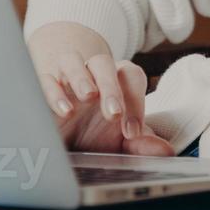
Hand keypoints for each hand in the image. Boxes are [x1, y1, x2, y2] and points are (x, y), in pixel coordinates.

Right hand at [26, 21, 173, 155]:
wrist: (64, 138)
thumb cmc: (96, 134)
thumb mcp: (119, 142)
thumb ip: (141, 144)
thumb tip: (165, 150)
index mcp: (116, 82)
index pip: (130, 76)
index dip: (135, 101)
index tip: (132, 132)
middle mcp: (91, 75)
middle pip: (103, 63)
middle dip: (110, 87)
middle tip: (114, 114)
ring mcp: (66, 77)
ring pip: (73, 59)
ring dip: (81, 76)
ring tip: (88, 96)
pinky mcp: (44, 86)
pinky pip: (46, 78)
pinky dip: (54, 91)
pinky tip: (64, 111)